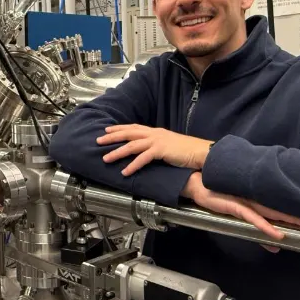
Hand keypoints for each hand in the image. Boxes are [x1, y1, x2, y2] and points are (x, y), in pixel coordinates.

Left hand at [97, 124, 212, 175]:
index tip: (107, 129)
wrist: (200, 152)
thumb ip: (157, 146)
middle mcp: (154, 134)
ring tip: (106, 158)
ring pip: (132, 145)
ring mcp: (157, 141)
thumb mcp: (169, 145)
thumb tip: (147, 150)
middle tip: (98, 141)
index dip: (119, 128)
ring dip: (117, 152)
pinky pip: (143, 158)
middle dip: (112, 137)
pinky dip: (132, 165)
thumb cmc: (187, 151)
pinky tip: (125, 172)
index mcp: (156, 132)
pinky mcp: (161, 150)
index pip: (134, 127)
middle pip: (128, 133)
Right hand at [182, 173, 299, 249]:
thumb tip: (276, 246)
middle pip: (282, 209)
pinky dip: (264, 226)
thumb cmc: (216, 194)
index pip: (282, 205)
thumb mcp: (238, 214)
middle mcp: (254, 197)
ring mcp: (245, 200)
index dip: (299, 211)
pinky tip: (277, 234)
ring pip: (273, 211)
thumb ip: (257, 229)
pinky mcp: (233, 205)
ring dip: (291, 220)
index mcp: (258, 197)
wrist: (194, 182)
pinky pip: (252, 217)